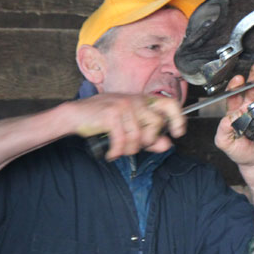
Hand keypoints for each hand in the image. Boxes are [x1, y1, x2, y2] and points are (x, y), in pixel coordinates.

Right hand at [66, 93, 186, 159]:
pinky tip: (111, 153)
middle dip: (148, 140)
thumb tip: (167, 144)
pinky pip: (122, 139)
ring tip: (119, 150)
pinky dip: (116, 151)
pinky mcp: (112, 113)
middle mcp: (135, 100)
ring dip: (128, 149)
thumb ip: (149, 137)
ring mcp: (124, 105)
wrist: (75, 115)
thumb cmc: (102, 120)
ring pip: (139, 135)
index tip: (178, 133)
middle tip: (135, 146)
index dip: (178, 118)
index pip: (169, 103)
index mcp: (142, 101)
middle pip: (157, 123)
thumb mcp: (128, 127)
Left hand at [214, 63, 253, 168]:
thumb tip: (226, 119)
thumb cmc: (242, 154)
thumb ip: (223, 132)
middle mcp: (249, 109)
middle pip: (251, 89)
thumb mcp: (226, 144)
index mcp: (235, 113)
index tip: (238, 80)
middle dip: (253, 77)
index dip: (235, 86)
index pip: (234, 95)